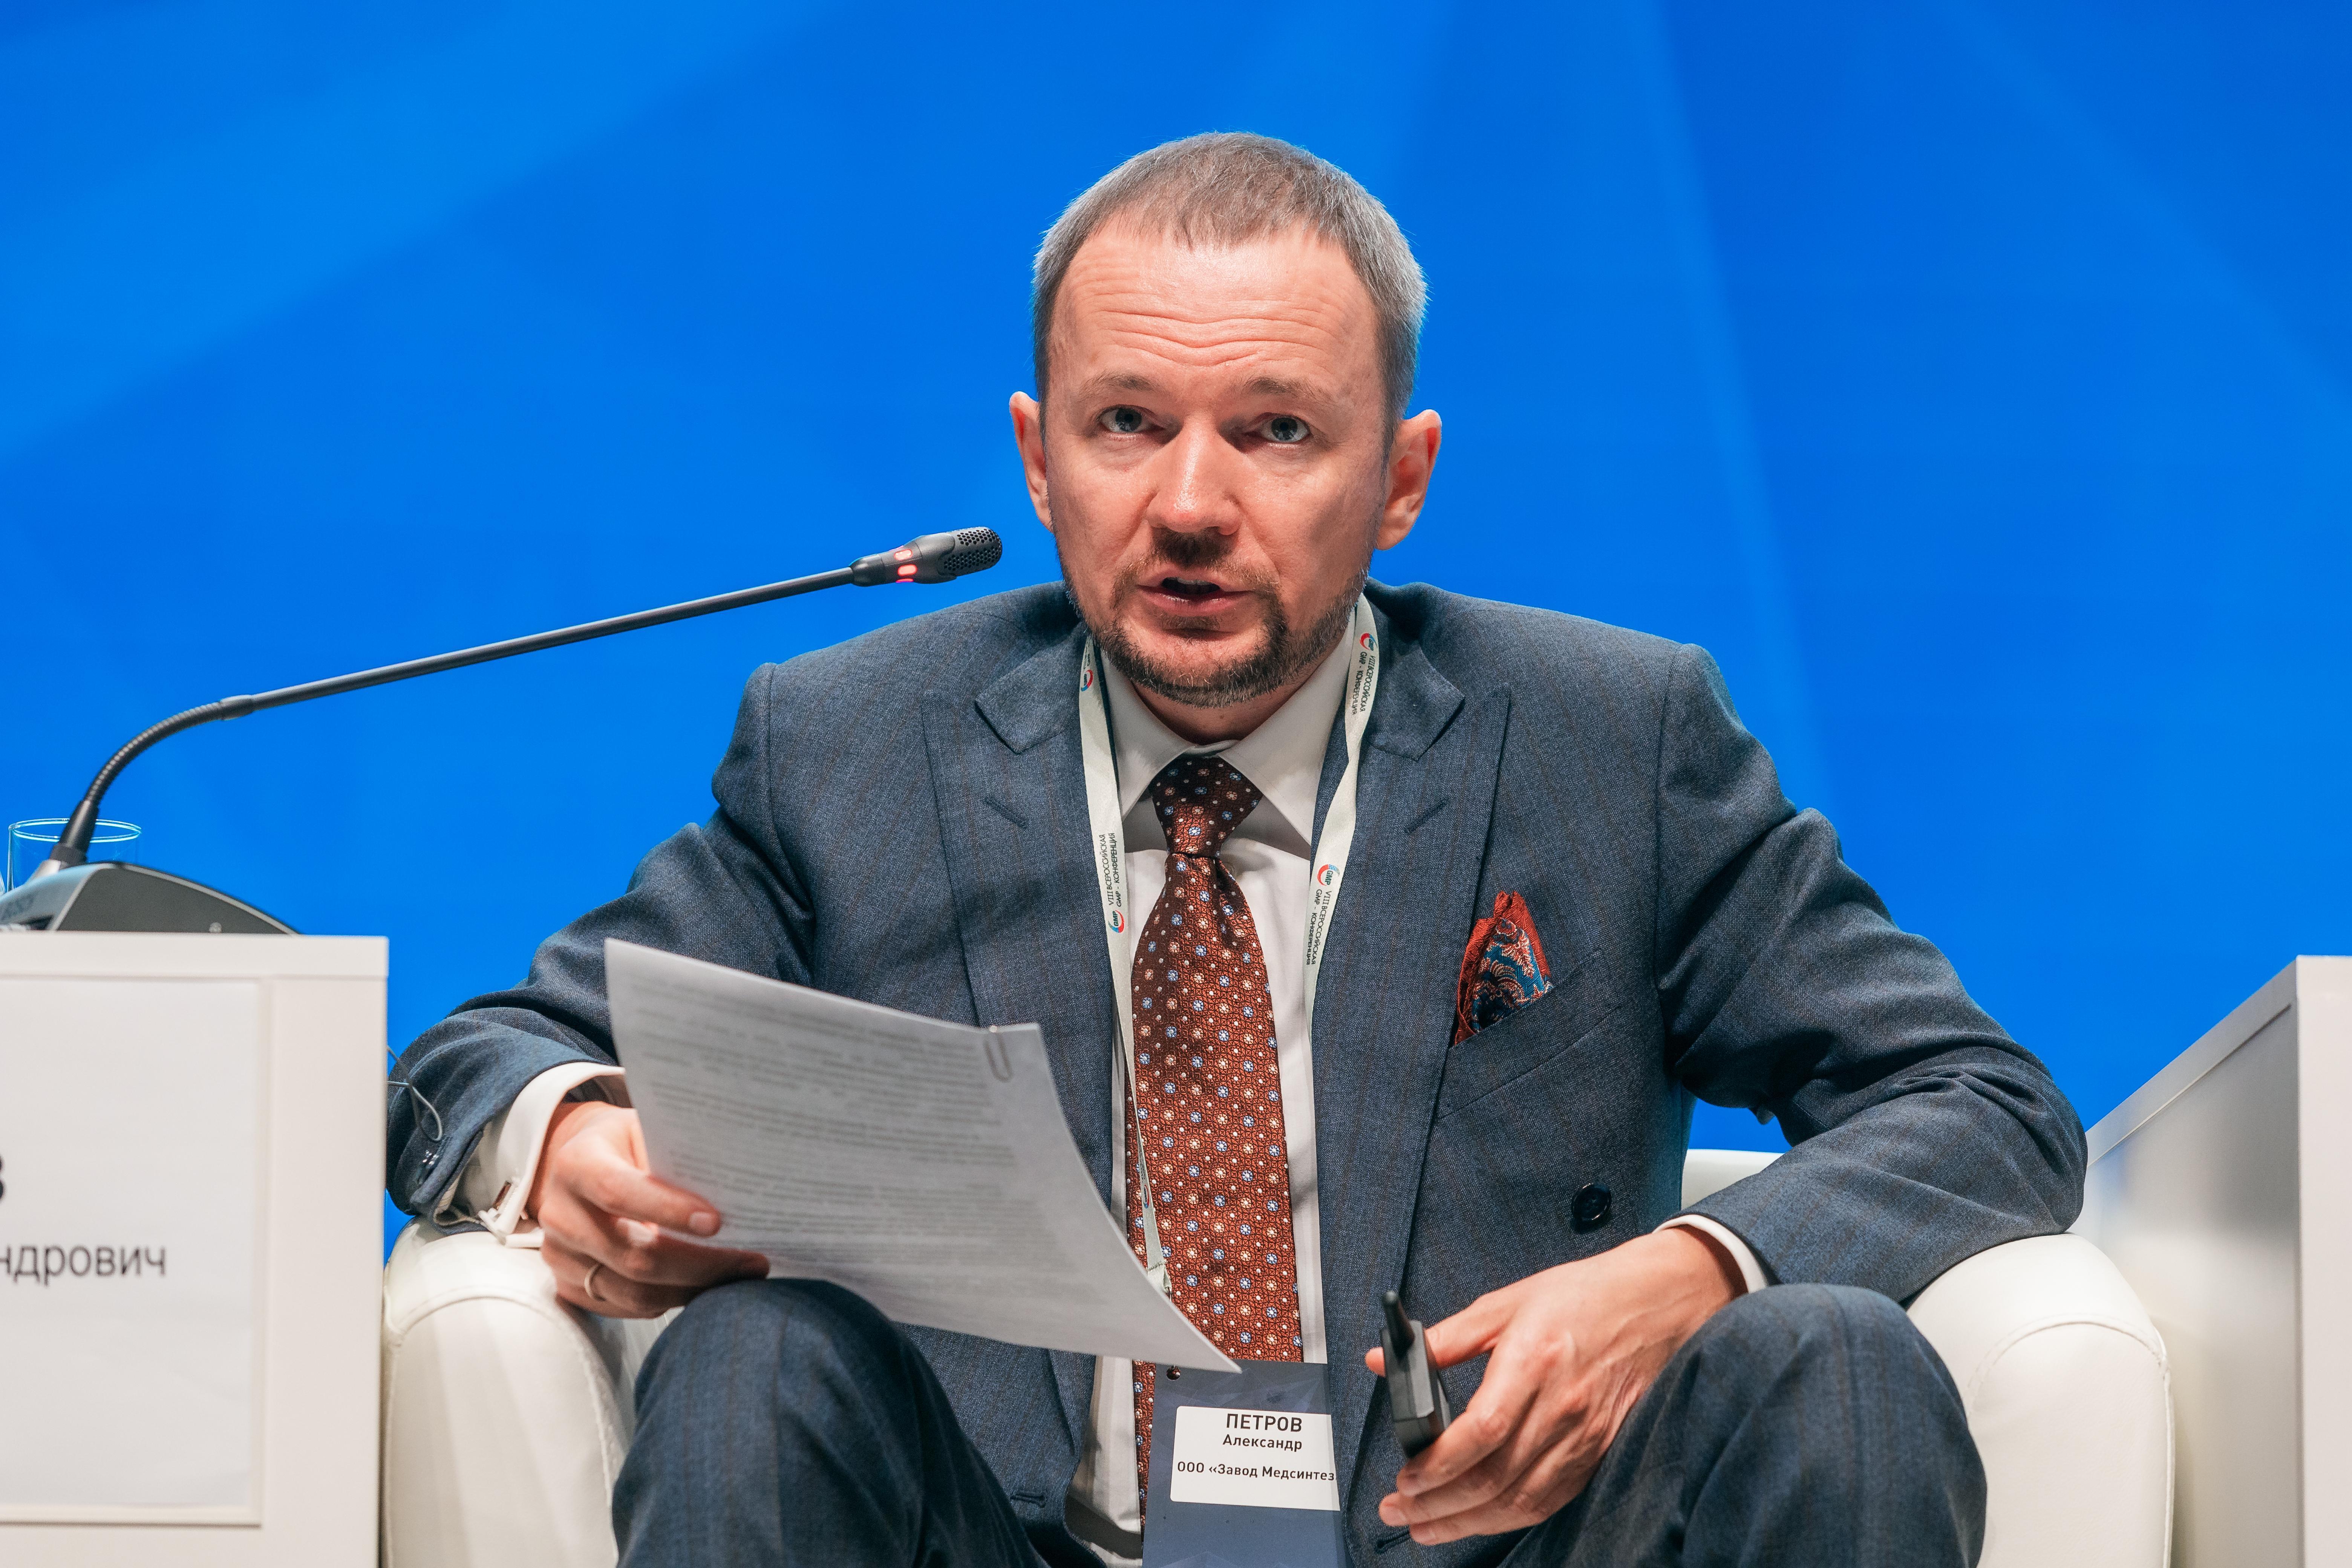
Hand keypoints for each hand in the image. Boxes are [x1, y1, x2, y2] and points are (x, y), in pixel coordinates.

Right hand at [529, 1100, 767, 1317]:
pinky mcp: (569, 1286)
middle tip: (753, 1261)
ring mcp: (561, 1256)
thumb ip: (681, 1156)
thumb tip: (741, 1187)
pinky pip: (627, 1308)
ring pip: (634, 1293)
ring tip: (738, 1276)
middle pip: (634, 1257)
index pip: (619, 1191)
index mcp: (577, 1164)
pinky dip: (671, 1299)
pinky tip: (703, 1284)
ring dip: (694, 1290)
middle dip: (702, 1265)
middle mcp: (561, 1213)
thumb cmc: (629, 1144)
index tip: (718, 1223)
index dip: (669, 1210)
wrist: (582, 1166)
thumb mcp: (650, 1130)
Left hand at [1364, 1228, 1742, 1544]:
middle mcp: (1561, 1406)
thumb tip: (1385, 1360)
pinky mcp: (1597, 1450)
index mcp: (1534, 1359)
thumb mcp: (1505, 1303)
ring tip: (1424, 1528)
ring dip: (1467, 1523)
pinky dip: (1509, 1518)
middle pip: (1495, 1476)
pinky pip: (1549, 1499)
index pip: (1482, 1431)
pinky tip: (1477, 1521)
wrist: (1656, 1303)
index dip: (1439, 1464)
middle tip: (1396, 1511)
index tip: (1405, 1478)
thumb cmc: (1580, 1296)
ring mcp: (1584, 1434)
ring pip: (1520, 1500)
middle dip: (1438, 1505)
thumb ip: (1444, 1338)